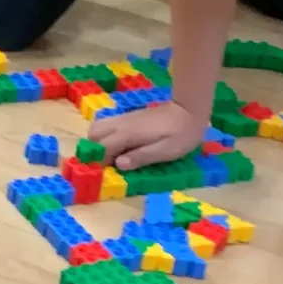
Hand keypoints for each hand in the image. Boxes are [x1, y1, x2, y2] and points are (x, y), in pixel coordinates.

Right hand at [89, 98, 205, 170]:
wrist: (189, 110)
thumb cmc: (181, 134)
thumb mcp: (166, 151)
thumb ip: (141, 157)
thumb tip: (119, 164)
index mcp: (128, 134)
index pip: (102, 147)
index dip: (101, 161)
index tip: (107, 173)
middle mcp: (121, 124)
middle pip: (93, 134)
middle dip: (96, 150)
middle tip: (109, 163)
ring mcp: (124, 119)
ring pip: (98, 127)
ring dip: (100, 142)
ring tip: (114, 155)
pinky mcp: (129, 117)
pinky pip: (108, 124)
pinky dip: (107, 136)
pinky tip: (123, 145)